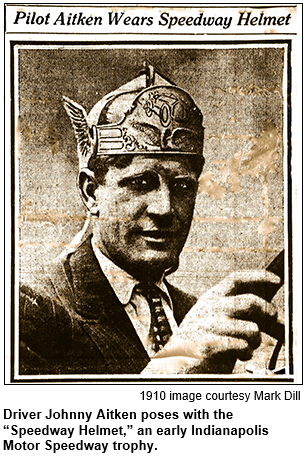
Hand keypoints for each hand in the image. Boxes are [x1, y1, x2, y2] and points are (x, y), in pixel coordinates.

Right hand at [142, 270, 283, 374]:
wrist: (173, 362)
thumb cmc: (201, 340)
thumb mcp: (219, 320)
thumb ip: (242, 315)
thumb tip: (275, 319)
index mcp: (211, 297)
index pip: (236, 279)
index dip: (258, 276)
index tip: (275, 280)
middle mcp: (209, 308)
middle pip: (249, 302)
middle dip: (267, 311)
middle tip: (271, 319)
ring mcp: (207, 327)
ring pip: (251, 328)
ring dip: (256, 339)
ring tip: (249, 344)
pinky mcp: (208, 347)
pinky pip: (242, 346)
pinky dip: (246, 352)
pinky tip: (239, 353)